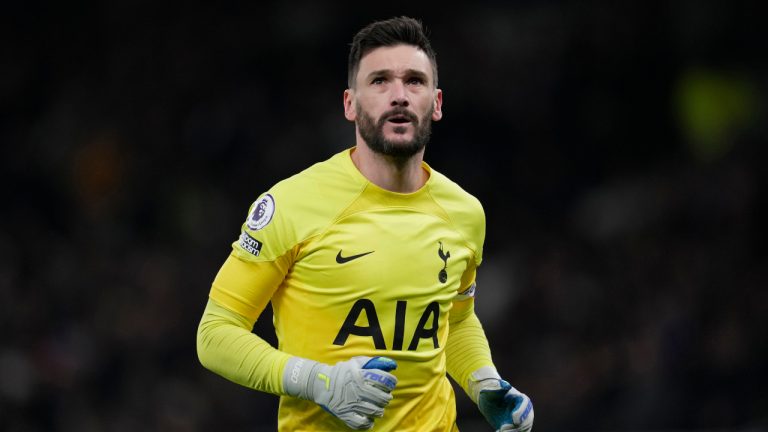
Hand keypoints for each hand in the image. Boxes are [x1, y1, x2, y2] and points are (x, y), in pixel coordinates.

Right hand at [283, 356, 397, 429]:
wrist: (321, 384)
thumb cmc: (341, 373)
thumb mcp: (355, 362)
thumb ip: (373, 362)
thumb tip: (392, 364)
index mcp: (361, 376)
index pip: (384, 379)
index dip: (391, 381)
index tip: (391, 383)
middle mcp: (358, 390)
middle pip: (381, 397)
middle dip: (387, 397)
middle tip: (386, 397)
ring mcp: (351, 404)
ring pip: (374, 411)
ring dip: (380, 410)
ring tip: (379, 408)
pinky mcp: (345, 414)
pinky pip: (361, 423)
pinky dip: (368, 423)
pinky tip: (369, 419)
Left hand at [477, 380, 533, 431]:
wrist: (488, 401)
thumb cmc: (489, 393)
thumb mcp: (490, 390)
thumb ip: (497, 387)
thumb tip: (506, 385)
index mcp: (520, 398)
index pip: (526, 405)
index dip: (522, 413)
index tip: (514, 420)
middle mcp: (524, 410)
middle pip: (527, 420)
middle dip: (517, 426)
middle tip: (503, 429)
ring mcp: (522, 420)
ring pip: (524, 429)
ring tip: (500, 431)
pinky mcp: (516, 428)